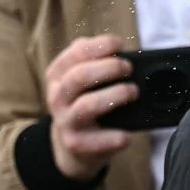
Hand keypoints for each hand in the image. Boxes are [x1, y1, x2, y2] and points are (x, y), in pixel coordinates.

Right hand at [43, 35, 134, 182]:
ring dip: (116, 95)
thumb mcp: (80, 79)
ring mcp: (66, 121)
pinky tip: (126, 134)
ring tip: (132, 92)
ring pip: (88, 105)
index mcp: (57, 75)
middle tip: (128, 68)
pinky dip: (116, 136)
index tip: (120, 44)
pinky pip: (98, 140)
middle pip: (80, 76)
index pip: (76, 53)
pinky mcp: (76, 144)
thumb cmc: (84, 103)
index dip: (101, 45)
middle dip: (109, 68)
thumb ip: (92, 61)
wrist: (73, 145)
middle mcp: (57, 97)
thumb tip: (117, 50)